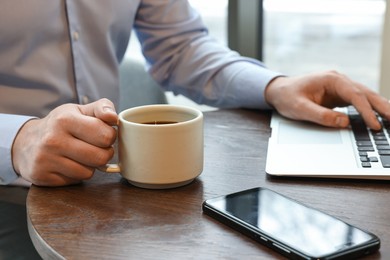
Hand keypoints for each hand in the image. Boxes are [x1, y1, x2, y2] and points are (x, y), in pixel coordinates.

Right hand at [12, 98, 117, 186]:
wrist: (26, 142)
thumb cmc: (60, 125)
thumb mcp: (80, 110)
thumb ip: (102, 108)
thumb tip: (114, 117)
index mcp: (65, 120)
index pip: (106, 136)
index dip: (110, 136)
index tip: (103, 134)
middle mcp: (53, 140)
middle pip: (100, 157)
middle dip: (104, 153)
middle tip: (95, 147)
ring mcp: (46, 160)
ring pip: (89, 172)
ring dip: (90, 165)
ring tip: (80, 155)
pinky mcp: (42, 176)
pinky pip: (76, 180)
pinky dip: (77, 174)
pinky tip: (68, 164)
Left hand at [264, 71, 389, 129]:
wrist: (278, 91)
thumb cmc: (287, 97)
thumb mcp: (300, 108)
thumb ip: (321, 115)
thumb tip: (345, 122)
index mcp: (330, 79)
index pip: (355, 95)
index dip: (366, 111)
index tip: (375, 125)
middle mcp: (338, 80)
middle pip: (366, 93)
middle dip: (383, 106)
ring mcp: (340, 86)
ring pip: (365, 96)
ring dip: (379, 107)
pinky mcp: (339, 94)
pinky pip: (358, 101)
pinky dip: (369, 108)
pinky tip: (379, 117)